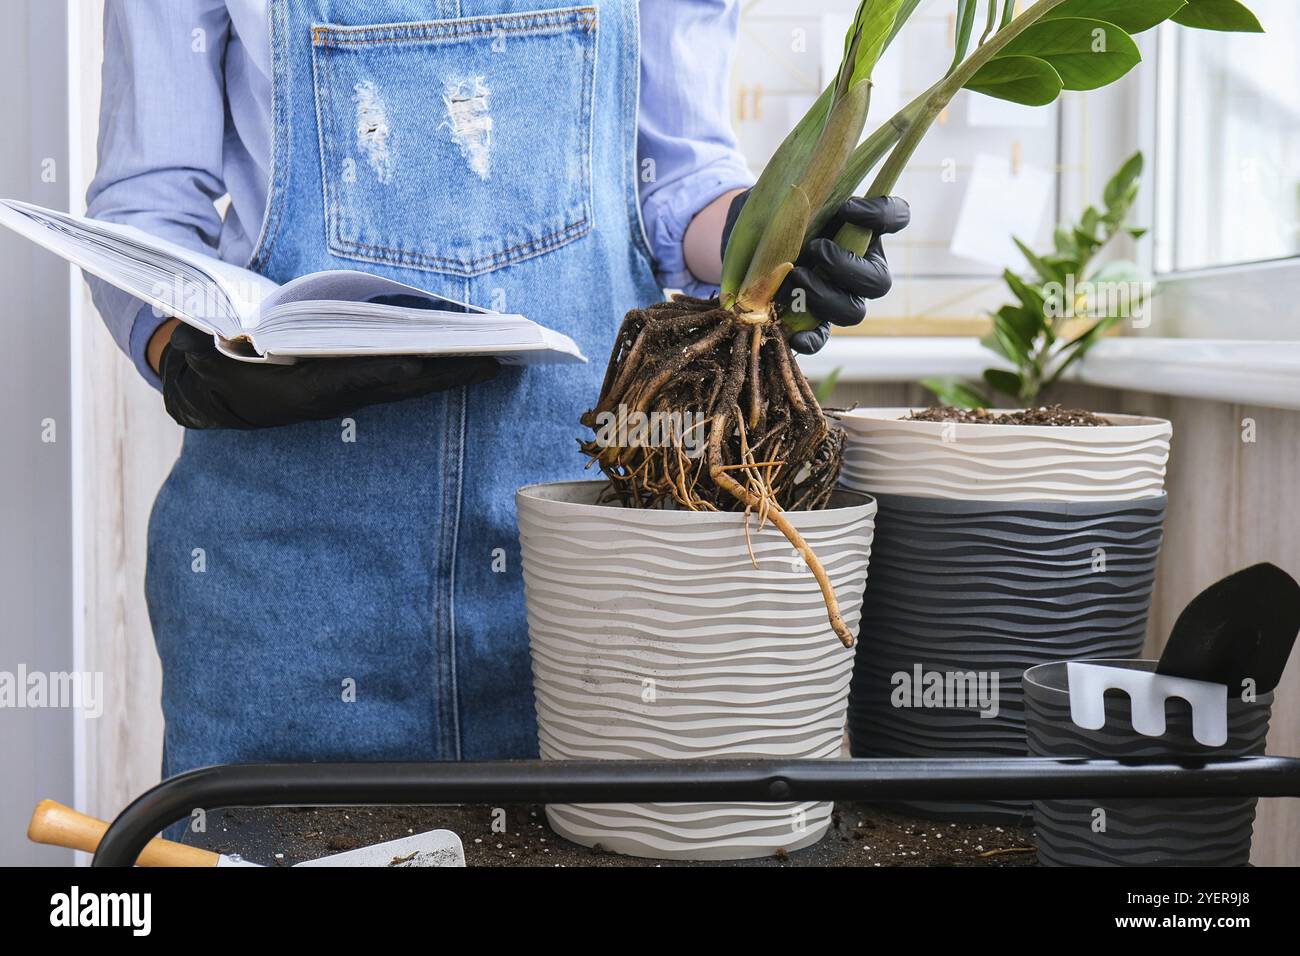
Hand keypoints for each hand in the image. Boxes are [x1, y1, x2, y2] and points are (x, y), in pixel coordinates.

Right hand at [160, 322, 498, 429]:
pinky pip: (407, 380)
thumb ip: (216, 347)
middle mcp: (337, 396)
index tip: (415, 367)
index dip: (383, 373)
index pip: (349, 378)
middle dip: (446, 373)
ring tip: (496, 358)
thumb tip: (209, 335)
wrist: (223, 395)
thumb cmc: (222, 365)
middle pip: (402, 384)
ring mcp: (353, 394)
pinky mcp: (361, 388)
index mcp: (304, 389)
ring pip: (412, 384)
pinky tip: (468, 358)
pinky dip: (439, 370)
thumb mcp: (215, 354)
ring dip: (452, 373)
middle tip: (492, 360)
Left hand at [721, 193, 909, 353]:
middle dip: (847, 266)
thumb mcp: (787, 195)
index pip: (896, 218)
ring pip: (854, 312)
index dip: (881, 215)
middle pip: (879, 281)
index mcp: (862, 230)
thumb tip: (796, 199)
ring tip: (795, 277)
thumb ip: (801, 197)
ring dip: (826, 297)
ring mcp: (839, 297)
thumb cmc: (774, 210)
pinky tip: (795, 337)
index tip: (847, 208)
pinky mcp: (813, 320)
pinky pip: (821, 337)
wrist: (747, 242)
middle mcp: (860, 267)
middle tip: (816, 249)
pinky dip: (811, 340)